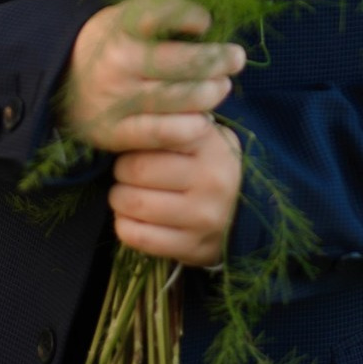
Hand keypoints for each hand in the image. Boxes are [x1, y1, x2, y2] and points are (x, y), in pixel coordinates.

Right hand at [62, 0, 245, 153]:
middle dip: (216, 60)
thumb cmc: (108, 46)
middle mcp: (116, 62)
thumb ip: (159, 17)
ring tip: (223, 86)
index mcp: (116, 27)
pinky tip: (205, 121)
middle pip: (179, 62)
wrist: (56, 82)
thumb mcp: (122, 20)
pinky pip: (161, 134)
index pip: (159, 14)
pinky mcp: (114, 133)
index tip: (205, 21)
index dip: (188, 16)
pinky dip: (189, 128)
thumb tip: (209, 25)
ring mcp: (114, 100)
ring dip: (209, 93)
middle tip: (237, 58)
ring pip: (176, 98)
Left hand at [109, 118, 242, 266]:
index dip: (132, 140)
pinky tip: (130, 218)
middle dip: (121, 171)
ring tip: (125, 193)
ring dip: (118, 198)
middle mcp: (211, 180)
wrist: (243, 211)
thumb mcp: (199, 132)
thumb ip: (170, 121)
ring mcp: (204, 217)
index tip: (133, 144)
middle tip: (124, 172)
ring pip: (134, 204)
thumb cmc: (207, 163)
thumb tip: (128, 115)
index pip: (153, 135)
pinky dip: (124, 225)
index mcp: (210, 143)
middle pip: (137, 170)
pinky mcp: (194, 247)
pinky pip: (139, 237)